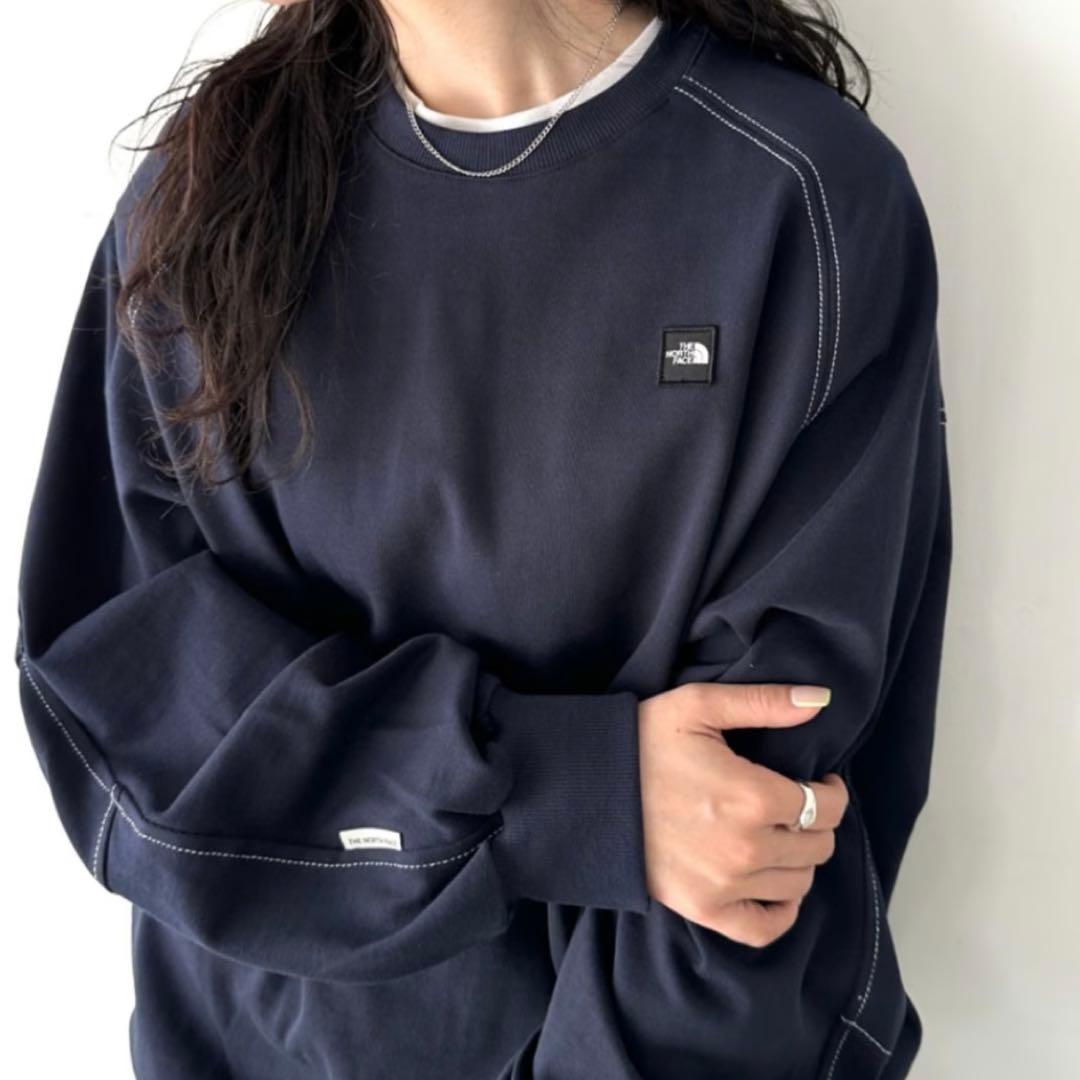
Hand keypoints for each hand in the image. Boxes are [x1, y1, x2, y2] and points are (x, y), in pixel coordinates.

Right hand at [637, 682, 848, 947]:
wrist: (586, 787)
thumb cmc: (641, 741)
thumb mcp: (698, 705)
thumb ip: (764, 702)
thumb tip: (821, 700)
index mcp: (753, 796)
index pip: (827, 806)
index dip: (831, 791)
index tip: (819, 781)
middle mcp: (747, 847)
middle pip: (818, 845)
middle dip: (817, 822)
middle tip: (795, 804)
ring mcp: (725, 884)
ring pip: (799, 882)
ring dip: (800, 858)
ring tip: (780, 835)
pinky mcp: (703, 908)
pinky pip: (764, 928)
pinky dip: (781, 911)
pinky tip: (775, 886)